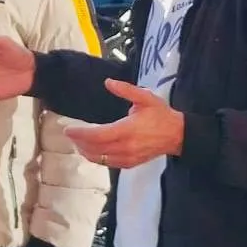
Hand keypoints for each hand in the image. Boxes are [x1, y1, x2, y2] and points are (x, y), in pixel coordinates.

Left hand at [65, 79, 184, 168]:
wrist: (178, 135)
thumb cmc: (161, 115)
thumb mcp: (146, 98)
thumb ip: (126, 90)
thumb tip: (108, 82)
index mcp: (127, 130)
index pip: (97, 135)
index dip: (80, 134)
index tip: (68, 129)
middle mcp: (125, 147)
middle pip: (94, 149)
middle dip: (78, 142)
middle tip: (69, 134)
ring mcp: (127, 158)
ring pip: (99, 158)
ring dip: (85, 151)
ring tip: (77, 142)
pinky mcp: (129, 164)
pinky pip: (107, 163)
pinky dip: (95, 158)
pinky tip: (90, 150)